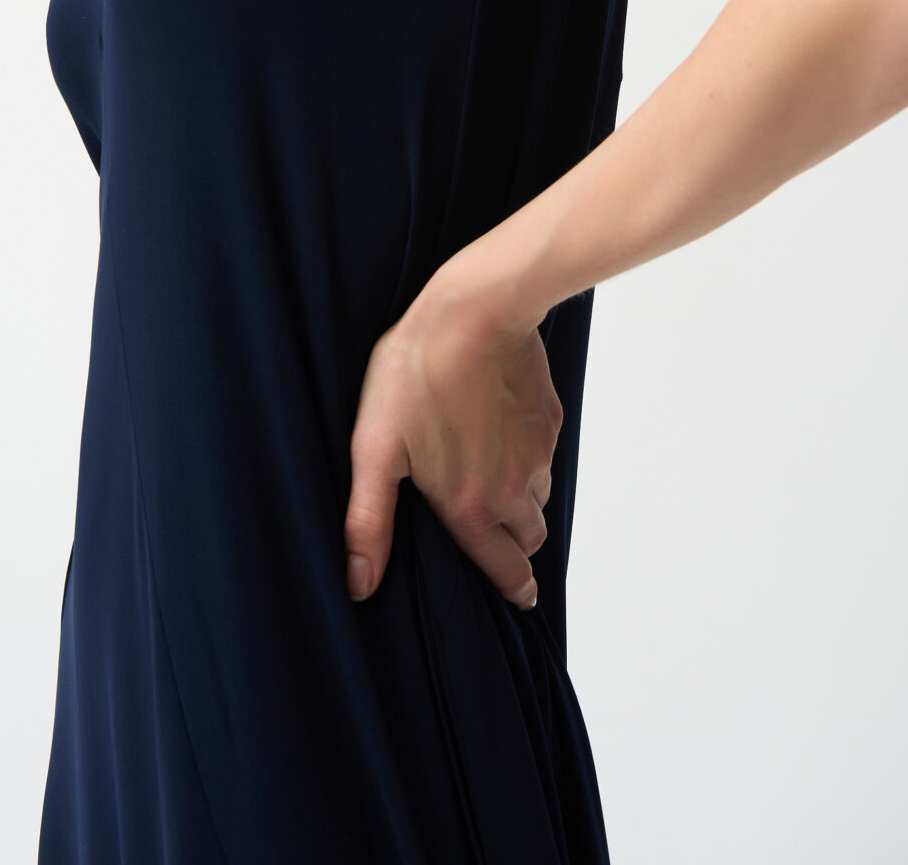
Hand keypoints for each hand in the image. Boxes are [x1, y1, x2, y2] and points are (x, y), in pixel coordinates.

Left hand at [343, 262, 562, 608]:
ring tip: (490, 480)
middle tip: (494, 537)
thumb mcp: (376, 448)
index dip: (512, 587)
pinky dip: (528, 456)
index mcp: (472, 508)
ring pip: (538, 497)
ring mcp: (538, 453)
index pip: (507, 571)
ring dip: (521, 500)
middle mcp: (514, 489)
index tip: (517, 594)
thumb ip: (369, 522)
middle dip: (514, 545)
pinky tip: (500, 434)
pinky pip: (544, 454)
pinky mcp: (548, 418)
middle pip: (529, 540)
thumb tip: (358, 585)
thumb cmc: (416, 373)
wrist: (473, 312)